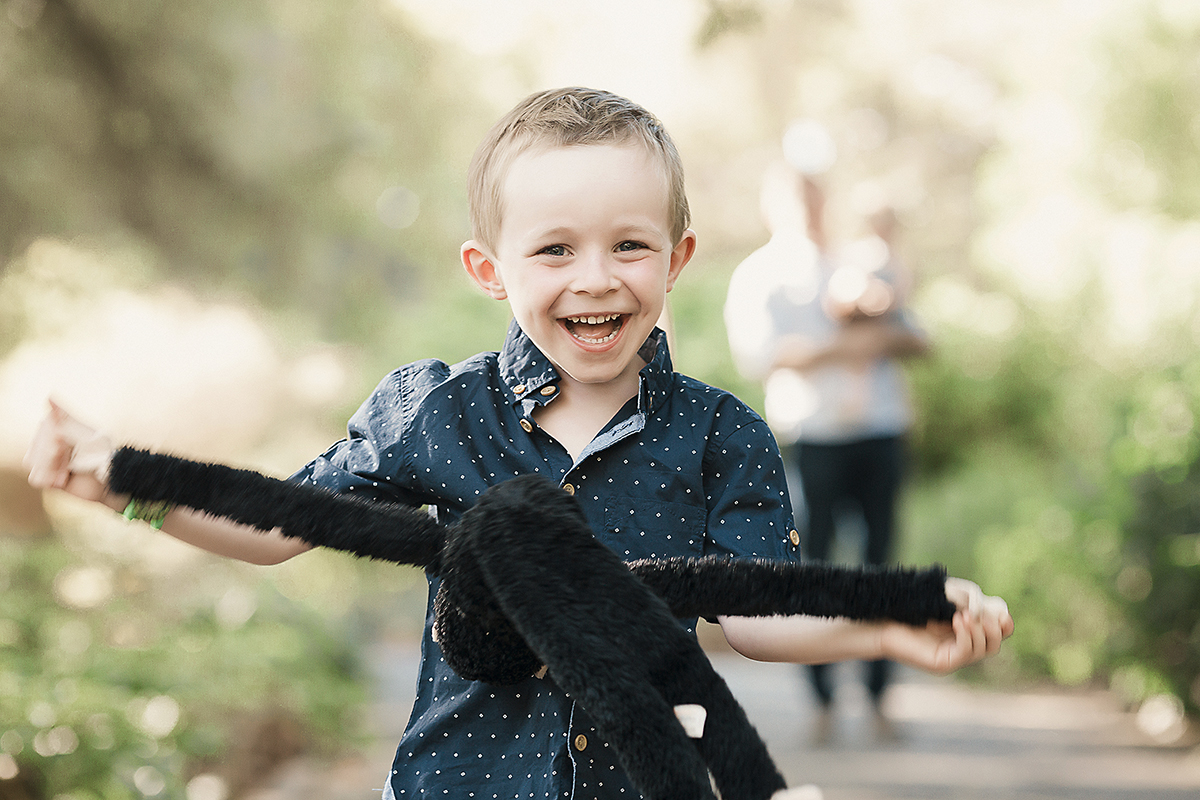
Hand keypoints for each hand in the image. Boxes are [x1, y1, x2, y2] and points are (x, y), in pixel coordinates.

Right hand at [23, 399, 114, 504]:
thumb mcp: (83, 432)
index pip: (42, 429)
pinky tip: (64, 478)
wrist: (109, 475)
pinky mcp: (47, 477)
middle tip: (71, 458)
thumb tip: (50, 396)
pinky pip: (35, 478)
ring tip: (69, 470)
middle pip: (34, 446)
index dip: (51, 438)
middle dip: (52, 455)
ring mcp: (45, 459)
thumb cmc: (99, 450)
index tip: (64, 441)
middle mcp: (46, 441)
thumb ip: (65, 417)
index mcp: (54, 426)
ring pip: (31, 463)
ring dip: (52, 467)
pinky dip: (49, 479)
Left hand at [880, 578, 1013, 674]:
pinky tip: (957, 620)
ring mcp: (955, 656)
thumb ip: (973, 601)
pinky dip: (967, 636)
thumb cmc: (915, 604)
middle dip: (995, 627)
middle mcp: (964, 644)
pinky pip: (966, 653)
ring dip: (980, 630)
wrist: (885, 618)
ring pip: (985, 649)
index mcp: (968, 628)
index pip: (999, 629)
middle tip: (981, 613)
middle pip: (996, 642)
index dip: (1005, 621)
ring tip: (963, 615)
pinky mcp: (944, 663)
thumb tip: (992, 613)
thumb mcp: (949, 597)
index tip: (1000, 611)